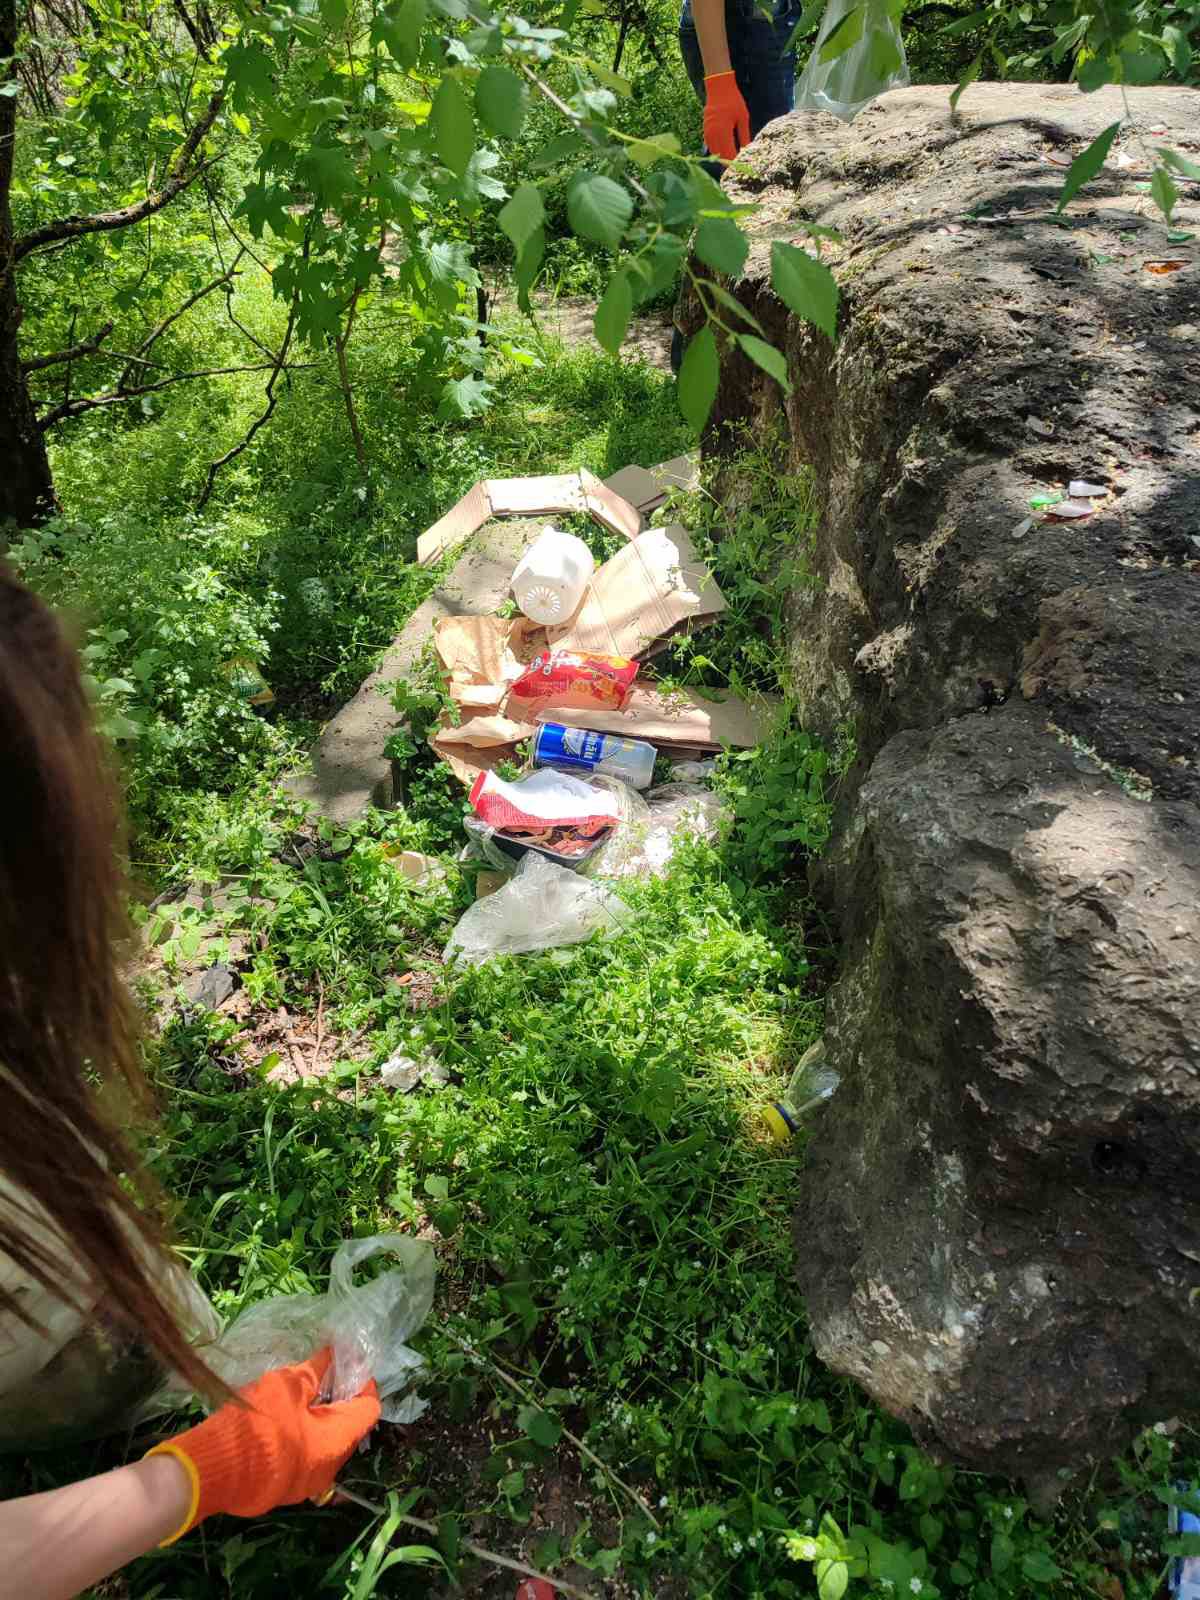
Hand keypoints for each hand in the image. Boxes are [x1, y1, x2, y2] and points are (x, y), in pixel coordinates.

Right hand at [146, 1349, 379, 1541]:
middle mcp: (328, 1470)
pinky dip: (302, 1436)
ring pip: (324, 1445)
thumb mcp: (287, 1385)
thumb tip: (331, 1352)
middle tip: (324, 1373)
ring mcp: (304, 1485)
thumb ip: (314, 1370)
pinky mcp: (281, 1490)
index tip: (349, 1362)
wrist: (211, 1471)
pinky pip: (303, 1459)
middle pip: (348, 1428)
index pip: (368, 1409)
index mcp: (337, 1443)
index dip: (363, 1382)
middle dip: (339, 1399)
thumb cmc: (259, 1423)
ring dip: (318, 1418)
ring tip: (303, 1392)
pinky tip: (283, 1417)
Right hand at [703, 71, 749, 161]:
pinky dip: (716, 151)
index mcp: (723, 131)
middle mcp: (713, 134)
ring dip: (721, 158)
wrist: (718, 88)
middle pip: (720, 156)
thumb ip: (744, 136)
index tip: (741, 168)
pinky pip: (710, 146)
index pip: (729, 153)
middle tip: (736, 169)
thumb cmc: (733, 101)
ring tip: (730, 164)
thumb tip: (746, 150)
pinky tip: (723, 153)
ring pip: (714, 152)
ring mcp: (707, 133)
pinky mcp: (705, 131)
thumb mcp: (743, 118)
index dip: (735, 163)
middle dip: (728, 164)